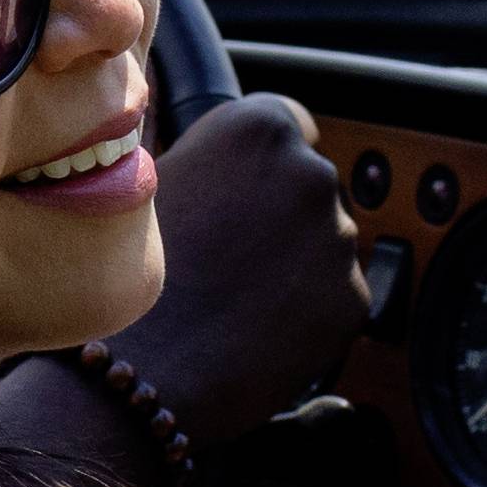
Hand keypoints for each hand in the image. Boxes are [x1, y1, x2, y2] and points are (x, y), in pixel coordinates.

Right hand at [116, 93, 371, 437]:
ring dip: (296, 261)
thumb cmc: (134, 271)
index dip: (265, 159)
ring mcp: (338, 235)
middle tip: (230, 251)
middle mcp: (309, 170)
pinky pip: (334, 295)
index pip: (289, 121)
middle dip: (282, 212)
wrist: (144, 365)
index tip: (248, 186)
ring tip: (236, 294)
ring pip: (325, 241)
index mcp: (258, 128)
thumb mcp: (153, 183)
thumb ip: (208, 159)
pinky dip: (308, 310)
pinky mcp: (352, 297)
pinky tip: (258, 326)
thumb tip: (226, 163)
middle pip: (308, 183)